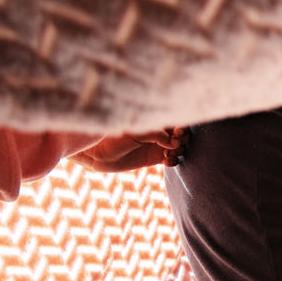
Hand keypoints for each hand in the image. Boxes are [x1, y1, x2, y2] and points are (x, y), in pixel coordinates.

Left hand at [71, 127, 187, 171]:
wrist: (98, 154)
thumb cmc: (113, 138)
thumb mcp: (134, 132)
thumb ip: (156, 134)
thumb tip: (174, 143)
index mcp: (154, 120)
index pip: (176, 119)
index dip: (181, 126)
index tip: (176, 133)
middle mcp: (159, 132)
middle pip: (182, 133)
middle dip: (182, 138)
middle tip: (173, 144)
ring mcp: (158, 145)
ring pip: (180, 147)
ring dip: (179, 150)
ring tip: (168, 154)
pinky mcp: (156, 158)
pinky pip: (172, 159)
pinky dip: (174, 161)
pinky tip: (167, 161)